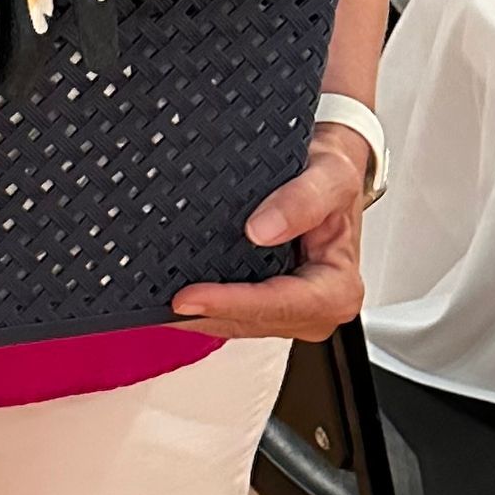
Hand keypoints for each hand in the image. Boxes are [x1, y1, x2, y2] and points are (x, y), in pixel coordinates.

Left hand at [172, 123, 366, 338]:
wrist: (327, 172)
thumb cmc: (333, 176)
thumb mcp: (331, 176)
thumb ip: (303, 201)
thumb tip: (262, 230)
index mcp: (337, 287)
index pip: (281, 304)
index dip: (234, 303)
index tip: (191, 297)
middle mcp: (314, 307)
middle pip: (254, 320)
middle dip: (208, 313)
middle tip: (161, 301)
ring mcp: (289, 309)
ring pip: (238, 322)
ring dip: (200, 314)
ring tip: (157, 301)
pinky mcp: (267, 302)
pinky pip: (232, 310)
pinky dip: (205, 304)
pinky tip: (177, 292)